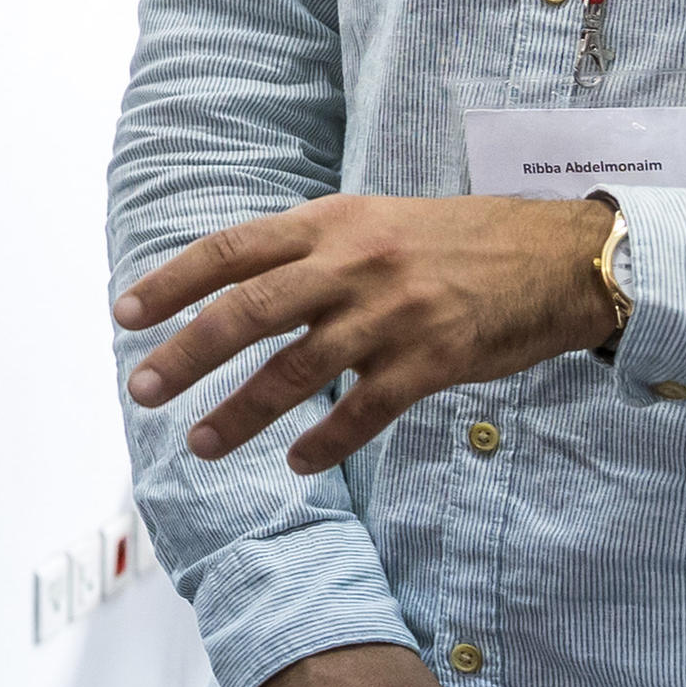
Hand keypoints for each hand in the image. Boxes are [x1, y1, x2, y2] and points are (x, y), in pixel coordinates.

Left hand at [117, 195, 616, 475]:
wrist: (559, 257)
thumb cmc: (459, 241)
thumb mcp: (376, 222)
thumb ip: (312, 251)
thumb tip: (237, 286)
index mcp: (332, 223)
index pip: (231, 249)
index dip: (172, 282)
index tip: (125, 315)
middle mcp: (354, 263)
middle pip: (247, 310)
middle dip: (186, 354)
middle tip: (142, 389)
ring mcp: (393, 313)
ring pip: (296, 371)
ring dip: (242, 413)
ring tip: (202, 445)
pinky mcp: (433, 361)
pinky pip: (363, 412)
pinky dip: (325, 443)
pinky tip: (299, 464)